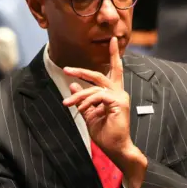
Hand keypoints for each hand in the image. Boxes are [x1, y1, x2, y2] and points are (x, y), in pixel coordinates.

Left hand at [63, 38, 146, 187]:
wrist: (116, 148)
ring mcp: (120, 97)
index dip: (114, 55)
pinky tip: (80, 109)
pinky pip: (98, 96)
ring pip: (95, 87)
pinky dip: (87, 101)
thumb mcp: (89, 114)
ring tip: (67, 104)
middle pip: (100, 75)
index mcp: (114, 93)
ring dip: (78, 96)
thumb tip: (73, 86)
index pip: (114, 70)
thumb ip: (83, 100)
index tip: (112, 40)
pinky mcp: (119, 102)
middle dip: (82, 71)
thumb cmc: (105, 134)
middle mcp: (119, 92)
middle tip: (66, 69)